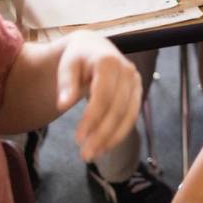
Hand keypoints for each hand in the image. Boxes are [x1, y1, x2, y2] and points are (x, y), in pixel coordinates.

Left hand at [55, 32, 141, 161]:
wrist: (94, 48)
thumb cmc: (77, 58)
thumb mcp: (67, 66)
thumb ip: (66, 83)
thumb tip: (63, 105)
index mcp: (109, 62)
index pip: (103, 96)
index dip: (92, 119)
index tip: (78, 138)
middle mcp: (127, 70)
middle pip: (117, 109)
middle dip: (102, 134)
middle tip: (85, 154)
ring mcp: (136, 81)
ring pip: (128, 116)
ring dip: (112, 138)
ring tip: (94, 154)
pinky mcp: (138, 91)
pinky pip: (132, 117)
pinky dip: (119, 133)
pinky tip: (105, 145)